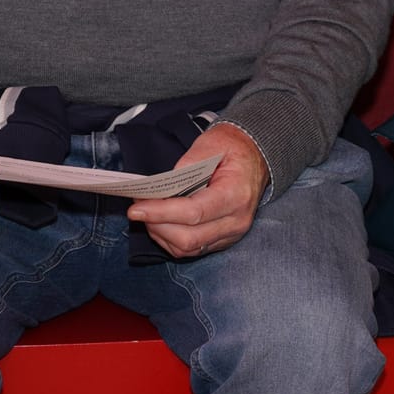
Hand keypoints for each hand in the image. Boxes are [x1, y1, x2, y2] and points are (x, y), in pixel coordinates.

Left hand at [126, 124, 268, 258]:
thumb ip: (188, 163)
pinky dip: (171, 240)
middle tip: (138, 209)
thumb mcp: (212, 143)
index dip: (162, 213)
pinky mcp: (222, 240)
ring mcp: (230, 234)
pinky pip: (192, 249)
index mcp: (236, 195)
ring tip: (147, 214)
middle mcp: (236, 221)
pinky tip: (160, 223)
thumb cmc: (232, 149)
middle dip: (157, 225)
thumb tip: (163, 185)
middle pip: (189, 238)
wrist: (256, 158)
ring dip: (162, 234)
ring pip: (188, 248)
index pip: (194, 213)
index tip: (137, 208)